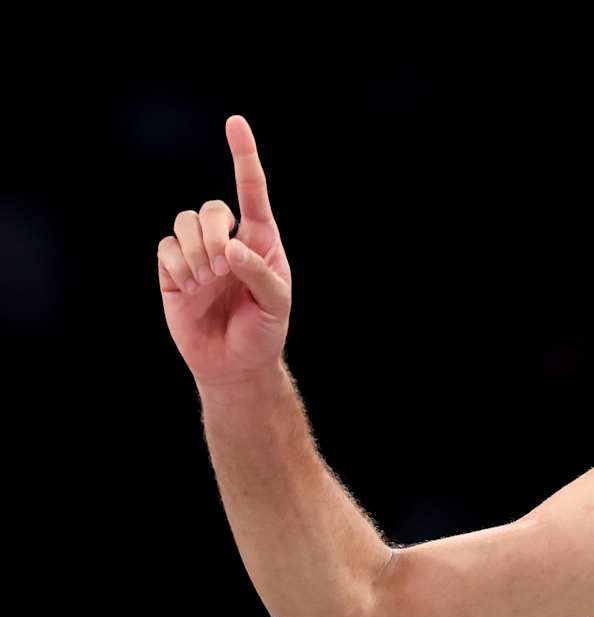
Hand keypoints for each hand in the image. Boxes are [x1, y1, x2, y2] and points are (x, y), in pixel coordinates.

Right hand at [158, 114, 292, 389]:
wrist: (234, 365)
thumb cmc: (264, 332)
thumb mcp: (276, 305)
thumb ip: (260, 273)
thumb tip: (231, 247)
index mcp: (261, 241)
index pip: (252, 191)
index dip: (244, 156)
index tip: (236, 123)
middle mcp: (228, 240)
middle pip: (209, 207)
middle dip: (213, 233)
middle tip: (223, 268)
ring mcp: (198, 254)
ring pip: (183, 224)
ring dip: (195, 252)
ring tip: (208, 282)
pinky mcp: (172, 270)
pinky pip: (165, 248)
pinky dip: (176, 265)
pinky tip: (189, 288)